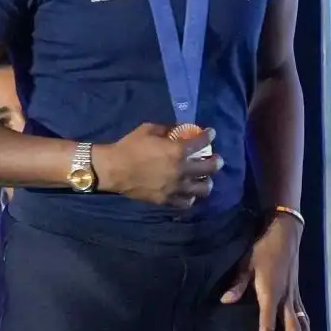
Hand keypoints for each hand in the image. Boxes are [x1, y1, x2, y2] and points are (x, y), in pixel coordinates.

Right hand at [94, 124, 221, 206]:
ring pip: (203, 188)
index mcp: (178, 151)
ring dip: (206, 181)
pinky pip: (186, 201)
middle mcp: (181, 171)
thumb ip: (167, 129)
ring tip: (204, 178)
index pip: (202, 142)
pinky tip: (189, 191)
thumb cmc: (130, 146)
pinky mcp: (167, 199)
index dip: (209, 136)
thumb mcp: (149, 129)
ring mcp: (175, 187)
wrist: (113, 169)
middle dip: (216, 161)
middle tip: (215, 159)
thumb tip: (178, 129)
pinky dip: (191, 196)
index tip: (211, 133)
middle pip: (210, 168)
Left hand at [221, 213, 311, 330]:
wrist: (285, 230)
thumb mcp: (247, 262)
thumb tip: (226, 301)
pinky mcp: (297, 292)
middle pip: (293, 330)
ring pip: (303, 326)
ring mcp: (294, 295)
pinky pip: (304, 317)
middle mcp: (286, 297)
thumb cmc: (263, 245)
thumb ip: (238, 283)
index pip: (268, 323)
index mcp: (271, 292)